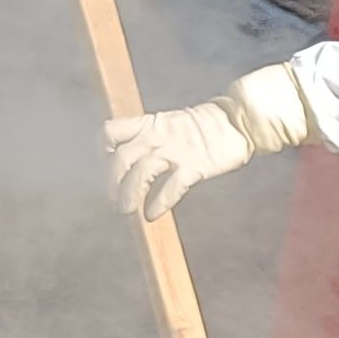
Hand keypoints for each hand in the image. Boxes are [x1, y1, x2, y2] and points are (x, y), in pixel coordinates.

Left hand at [101, 64, 305, 220]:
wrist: (236, 123)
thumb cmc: (201, 129)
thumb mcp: (168, 125)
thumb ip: (148, 137)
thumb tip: (130, 158)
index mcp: (148, 124)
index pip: (110, 131)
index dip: (101, 150)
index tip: (104, 165)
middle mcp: (157, 136)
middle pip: (121, 158)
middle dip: (112, 182)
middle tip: (112, 200)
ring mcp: (176, 151)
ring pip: (141, 173)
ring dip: (129, 194)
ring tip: (126, 210)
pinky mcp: (195, 166)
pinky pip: (172, 186)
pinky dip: (159, 202)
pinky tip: (152, 215)